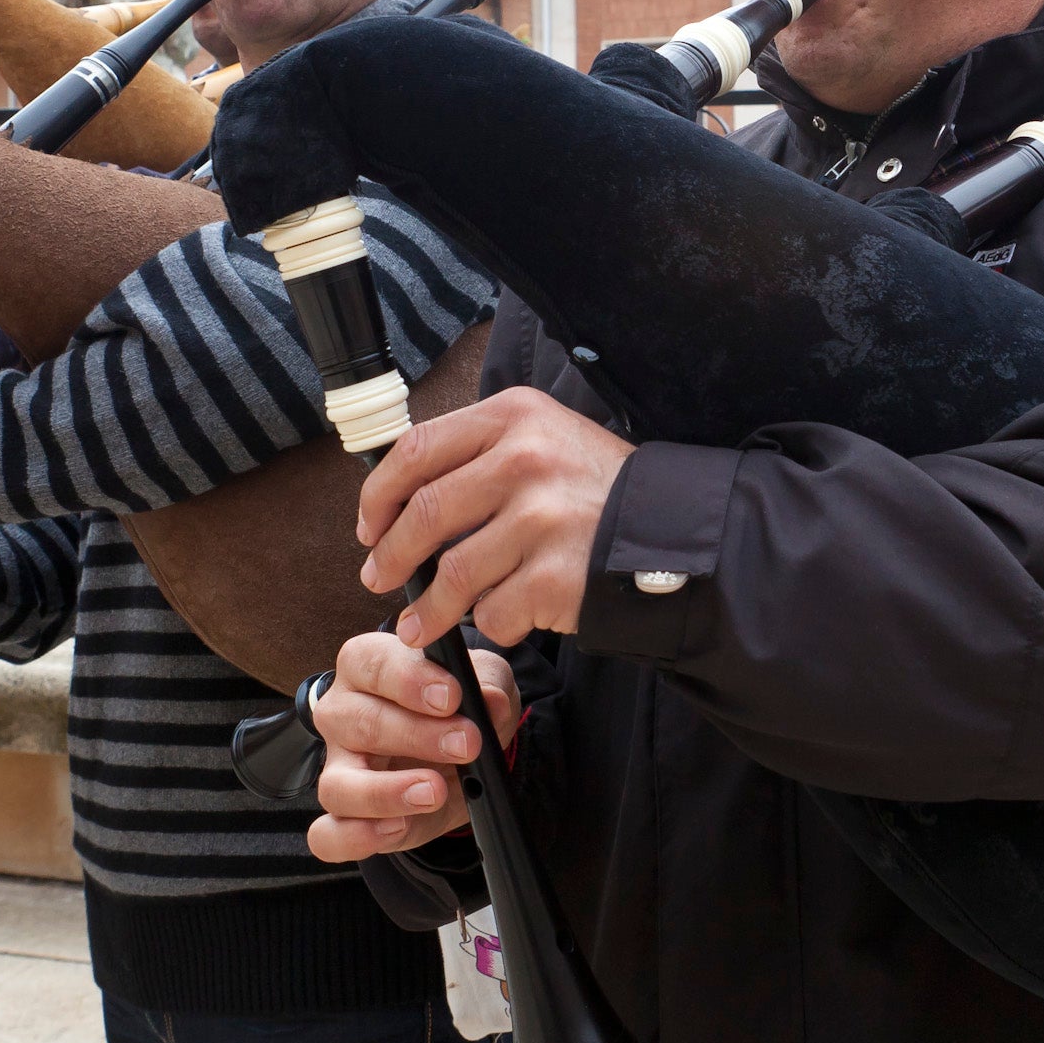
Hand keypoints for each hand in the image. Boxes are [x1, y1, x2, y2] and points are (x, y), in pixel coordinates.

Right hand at [306, 632, 519, 862]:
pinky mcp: (345, 816)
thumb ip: (487, 686)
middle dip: (416, 736)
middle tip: (466, 745)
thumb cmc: (458, 706)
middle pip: (359, 723)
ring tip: (433, 792)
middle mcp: (342, 714)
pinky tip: (396, 829)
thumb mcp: (483, 684)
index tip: (452, 697)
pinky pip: (328, 835)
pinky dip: (356, 838)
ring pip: (336, 785)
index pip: (371, 663)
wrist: (460, 753)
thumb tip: (491, 702)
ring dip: (385, 793)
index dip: (408, 680)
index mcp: (367, 667)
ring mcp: (337, 768)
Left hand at [356, 386, 632, 648]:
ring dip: (427, 610)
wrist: (674, 529)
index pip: (416, 450)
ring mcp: (542, 520)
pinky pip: (494, 612)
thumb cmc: (596, 489)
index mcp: (514, 417)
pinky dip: (489, 624)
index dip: (379, 495)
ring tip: (419, 625)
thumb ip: (479, 453)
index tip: (369, 525)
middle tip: (378, 578)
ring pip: (451, 574)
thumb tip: (401, 497)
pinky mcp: (556, 576)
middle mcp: (526, 461)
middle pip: (424, 514)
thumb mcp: (543, 438)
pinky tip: (499, 619)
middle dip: (389, 557)